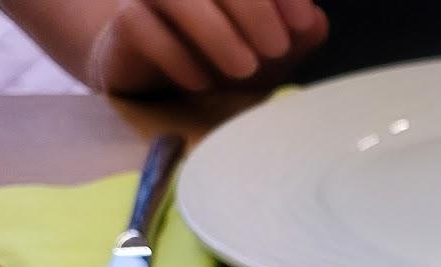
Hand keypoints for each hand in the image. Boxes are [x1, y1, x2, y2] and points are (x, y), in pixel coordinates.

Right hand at [87, 0, 328, 93]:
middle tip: (277, 50)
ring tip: (245, 69)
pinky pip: (140, 26)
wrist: (159, 74)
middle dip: (251, 8)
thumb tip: (316, 22)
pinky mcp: (123, 24)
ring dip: (214, 30)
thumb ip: (296, 33)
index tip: (303, 23)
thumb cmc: (222, 53)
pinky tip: (201, 84)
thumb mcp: (269, 48)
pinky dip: (175, 55)